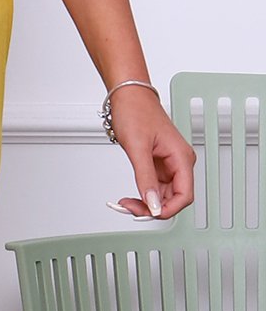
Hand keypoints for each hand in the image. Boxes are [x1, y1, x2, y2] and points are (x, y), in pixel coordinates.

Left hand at [106, 85, 195, 219]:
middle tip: (129, 208)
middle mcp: (179, 162)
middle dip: (152, 208)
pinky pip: (155, 188)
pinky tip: (130, 197)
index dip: (168, 209)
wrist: (128, 96)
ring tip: (126, 203)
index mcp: (181, 157)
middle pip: (173, 198)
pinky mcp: (159, 165)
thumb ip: (145, 178)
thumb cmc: (135, 111)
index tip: (148, 213)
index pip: (184, 195)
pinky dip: (143, 194)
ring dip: (146, 203)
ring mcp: (169, 165)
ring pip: (163, 196)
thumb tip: (152, 204)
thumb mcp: (138, 148)